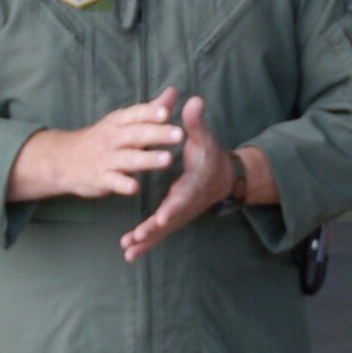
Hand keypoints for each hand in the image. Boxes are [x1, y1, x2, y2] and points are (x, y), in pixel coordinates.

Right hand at [6, 88, 182, 201]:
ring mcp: (105, 158)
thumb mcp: (123, 121)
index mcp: (118, 122)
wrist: (63, 160)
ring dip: (148, 159)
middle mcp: (112, 138)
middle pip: (137, 134)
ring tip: (168, 159)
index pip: (136, 114)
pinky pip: (113, 182)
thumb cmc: (103, 138)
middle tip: (180, 134)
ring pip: (129, 158)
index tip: (167, 112)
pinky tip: (136, 187)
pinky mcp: (100, 179)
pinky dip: (123, 185)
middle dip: (158, 134)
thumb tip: (174, 92)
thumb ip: (150, 110)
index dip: (151, 112)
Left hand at [120, 93, 233, 261]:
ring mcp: (181, 213)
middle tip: (137, 237)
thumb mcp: (204, 137)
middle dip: (154, 230)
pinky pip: (159, 233)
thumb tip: (194, 100)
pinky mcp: (174, 218)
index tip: (162, 218)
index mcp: (194, 183)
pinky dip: (145, 243)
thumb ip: (196, 122)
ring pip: (163, 230)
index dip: (173, 208)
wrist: (224, 177)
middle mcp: (187, 202)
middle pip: (171, 220)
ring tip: (128, 248)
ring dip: (146, 240)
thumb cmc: (210, 155)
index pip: (184, 197)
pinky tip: (127, 252)